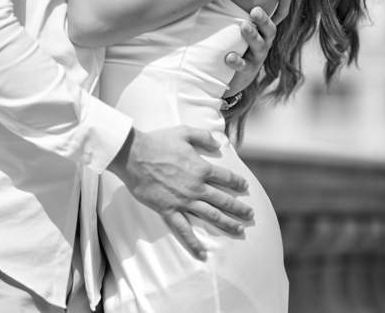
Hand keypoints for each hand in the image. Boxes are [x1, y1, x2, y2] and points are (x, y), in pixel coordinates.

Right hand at [107, 126, 252, 259]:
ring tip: (239, 230)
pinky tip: (203, 253)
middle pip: (223, 200)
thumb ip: (203, 136)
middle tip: (250, 215)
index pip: (226, 178)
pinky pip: (183, 230)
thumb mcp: (184, 132)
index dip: (237, 183)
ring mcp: (183, 201)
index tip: (245, 187)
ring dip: (227, 223)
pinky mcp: (168, 210)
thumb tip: (218, 143)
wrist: (134, 156)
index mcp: (201, 168)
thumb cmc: (158, 142)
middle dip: (239, 208)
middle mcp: (196, 187)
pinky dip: (194, 243)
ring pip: (211, 215)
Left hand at [224, 0, 290, 96]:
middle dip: (264, 19)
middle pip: (270, 30)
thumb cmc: (237, 46)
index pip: (278, 16)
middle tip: (255, 10)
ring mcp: (257, 57)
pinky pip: (243, 66)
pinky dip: (237, 61)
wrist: (233, 79)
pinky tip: (229, 57)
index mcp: (264, 31)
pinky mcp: (246, 71)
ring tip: (243, 26)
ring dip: (252, 35)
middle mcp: (265, 43)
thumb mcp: (242, 30)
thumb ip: (238, 12)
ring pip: (259, 46)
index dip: (284, 5)